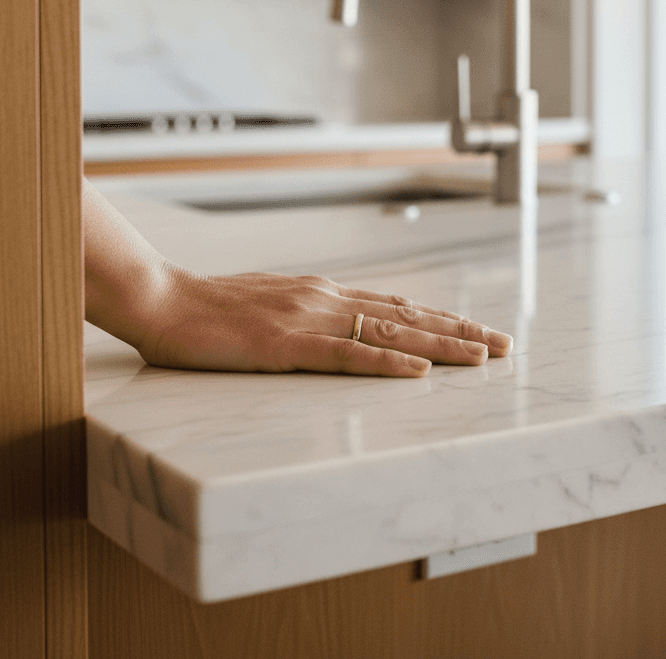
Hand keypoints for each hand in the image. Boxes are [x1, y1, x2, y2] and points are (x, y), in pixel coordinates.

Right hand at [132, 268, 512, 376]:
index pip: (395, 306)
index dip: (439, 319)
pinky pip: (346, 356)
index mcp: (321, 293)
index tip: (476, 329)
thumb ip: (307, 313)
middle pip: (406, 316)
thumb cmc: (209, 309)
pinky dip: (387, 363)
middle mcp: (325, 300)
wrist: (162, 300)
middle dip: (458, 331)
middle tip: (503, 343)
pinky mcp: (286, 346)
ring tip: (482, 356)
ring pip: (389, 332)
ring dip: (440, 345)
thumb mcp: (269, 304)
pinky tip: (418, 372)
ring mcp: (308, 320)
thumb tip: (341, 324)